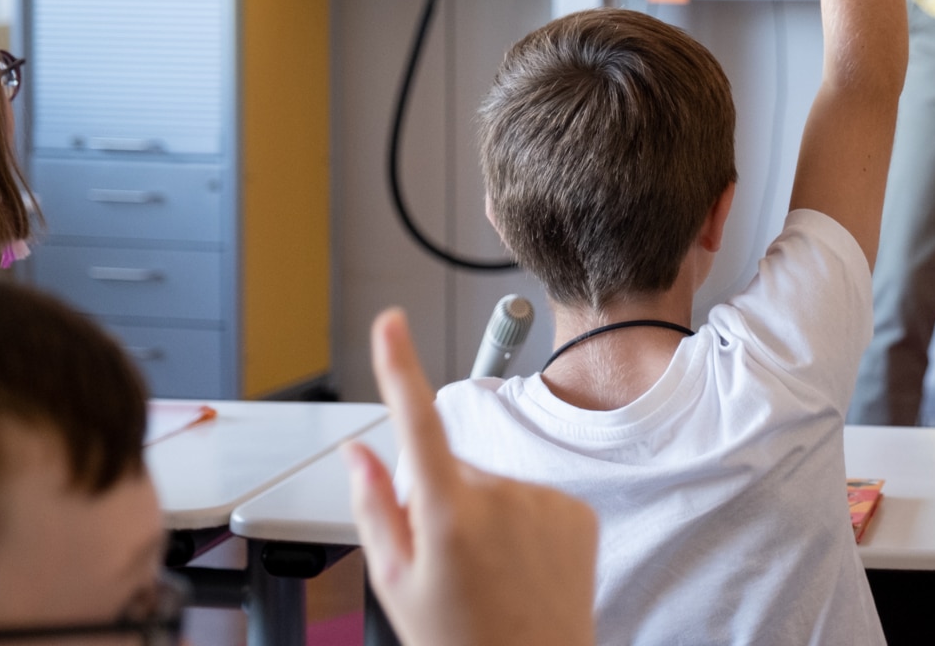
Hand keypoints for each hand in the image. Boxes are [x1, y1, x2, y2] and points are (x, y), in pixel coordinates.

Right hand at [347, 309, 596, 645]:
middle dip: (442, 499)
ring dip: (484, 517)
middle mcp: (501, 495)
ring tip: (488, 577)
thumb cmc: (460, 642)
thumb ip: (374, 507)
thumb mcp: (395, 582)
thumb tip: (357, 452)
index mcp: (447, 513)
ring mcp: (545, 500)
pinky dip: (522, 526)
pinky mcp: (577, 510)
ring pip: (494, 485)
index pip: (416, 422)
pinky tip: (521, 571)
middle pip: (453, 467)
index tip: (391, 322)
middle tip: (448, 565)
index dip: (399, 366)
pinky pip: (532, 500)